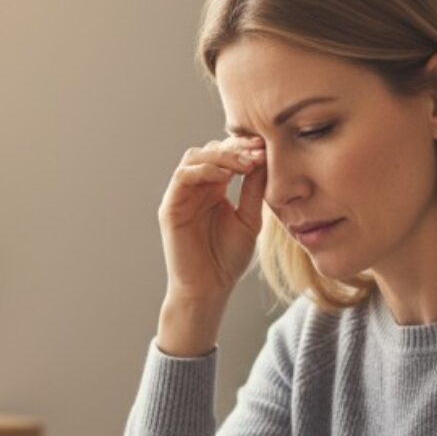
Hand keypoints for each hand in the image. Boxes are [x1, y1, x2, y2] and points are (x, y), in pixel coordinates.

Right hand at [157, 136, 266, 302]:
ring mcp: (181, 196)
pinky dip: (203, 170)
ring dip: (220, 155)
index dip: (245, 148)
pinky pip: (182, 177)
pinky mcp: (170, 207)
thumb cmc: (228, 259)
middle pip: (210, 150)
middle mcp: (197, 188)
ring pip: (194, 158)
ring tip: (245, 163)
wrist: (209, 289)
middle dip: (234, 146)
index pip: (226, 156)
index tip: (266, 148)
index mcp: (215, 189)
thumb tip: (264, 158)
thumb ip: (254, 190)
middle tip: (257, 150)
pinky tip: (225, 175)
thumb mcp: (249, 219)